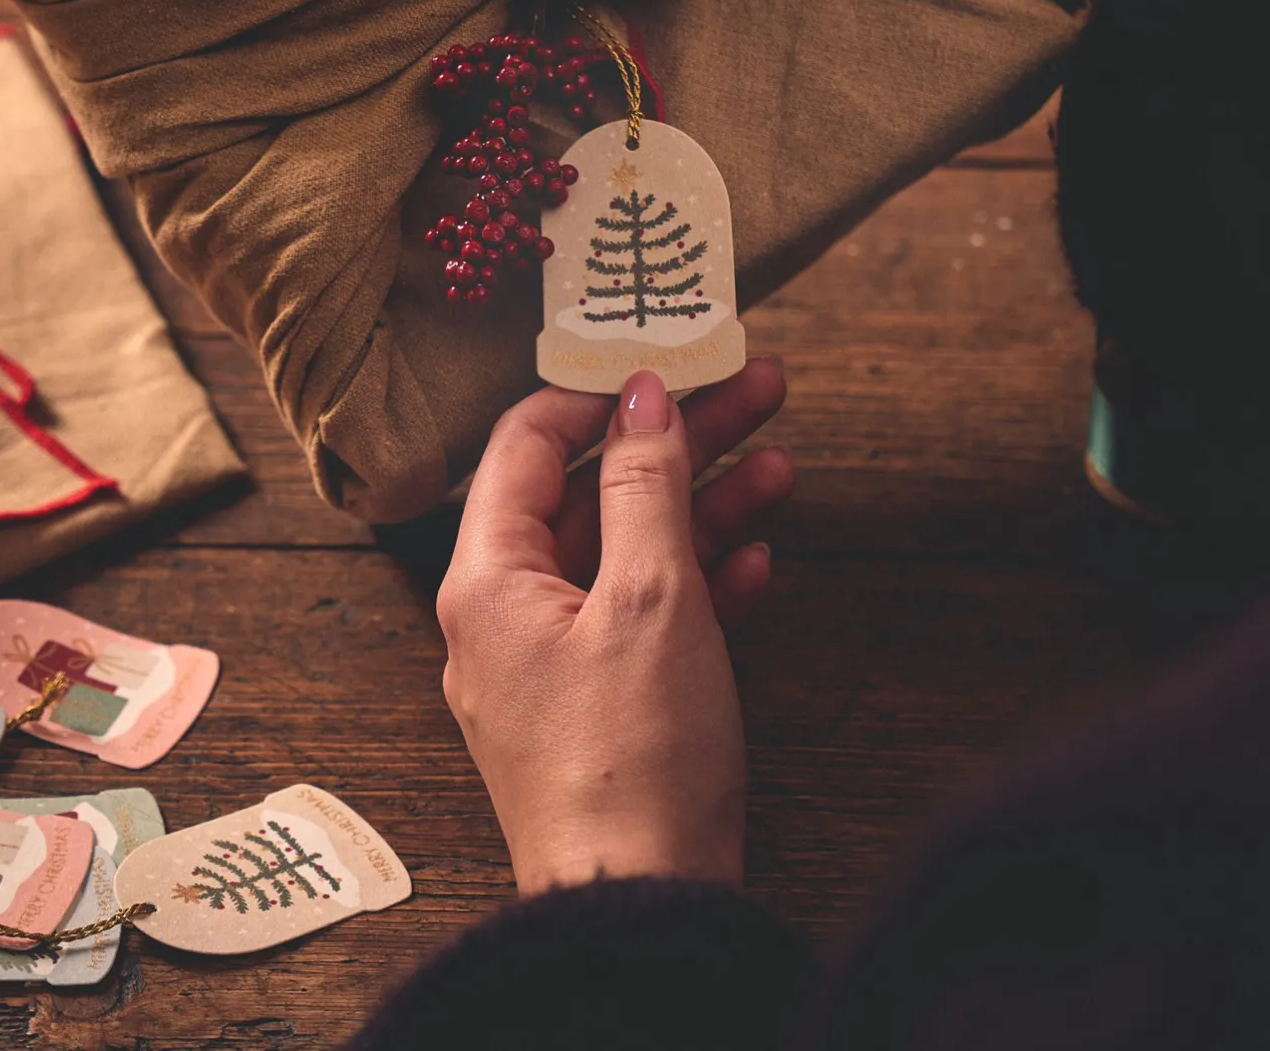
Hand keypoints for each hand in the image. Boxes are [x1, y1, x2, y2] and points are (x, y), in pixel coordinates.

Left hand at [437, 360, 791, 893]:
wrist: (644, 910)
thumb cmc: (634, 760)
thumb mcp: (652, 598)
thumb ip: (647, 483)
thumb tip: (643, 393)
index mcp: (490, 579)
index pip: (528, 444)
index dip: (597, 393)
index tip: (665, 361)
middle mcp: (509, 613)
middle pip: (594, 492)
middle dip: (678, 440)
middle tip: (753, 387)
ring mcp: (555, 660)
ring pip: (631, 550)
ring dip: (705, 502)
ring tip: (782, 458)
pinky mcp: (601, 702)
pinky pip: (646, 615)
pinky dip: (701, 580)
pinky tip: (760, 557)